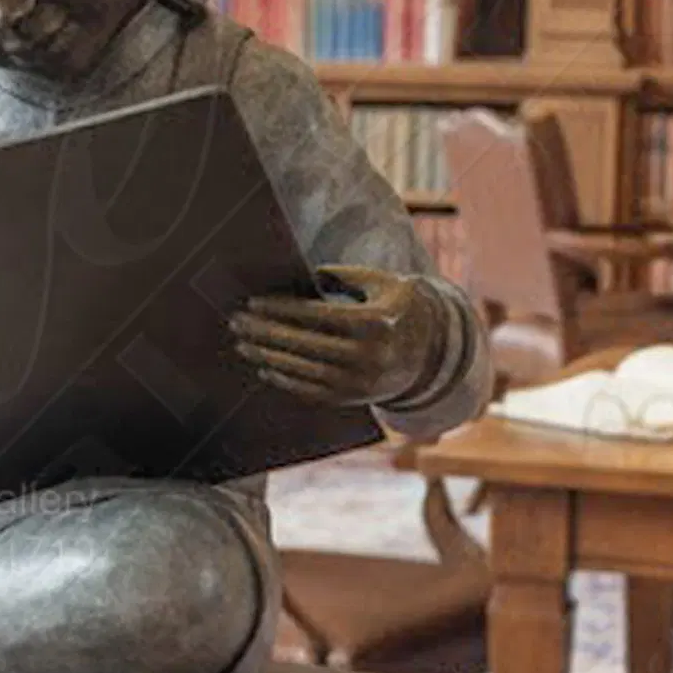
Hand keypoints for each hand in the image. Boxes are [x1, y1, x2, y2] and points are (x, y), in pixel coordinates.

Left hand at [230, 264, 442, 408]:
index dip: (280, 309)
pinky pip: (311, 391)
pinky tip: (265, 367)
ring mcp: (359, 382)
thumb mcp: (385, 283)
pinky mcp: (353, 399)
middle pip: (303, 344)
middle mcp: (367, 357)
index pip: (315, 316)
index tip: (253, 302)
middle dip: (265, 332)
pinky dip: (285, 380)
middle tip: (237, 322)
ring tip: (243, 344)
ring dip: (268, 357)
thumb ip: (346, 276)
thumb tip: (306, 274)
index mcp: (374, 323)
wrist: (436, 352)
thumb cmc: (402, 307)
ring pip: (302, 370)